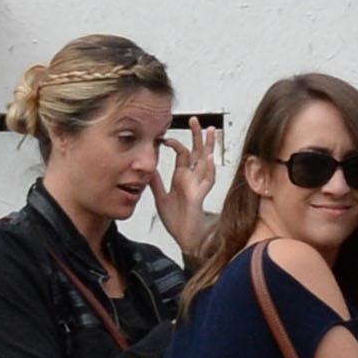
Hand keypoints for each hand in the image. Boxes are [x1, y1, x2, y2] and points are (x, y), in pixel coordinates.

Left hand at [150, 115, 219, 251]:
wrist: (183, 237)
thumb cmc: (175, 220)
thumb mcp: (160, 196)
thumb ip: (155, 181)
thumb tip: (147, 167)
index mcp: (182, 178)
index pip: (184, 155)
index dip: (177, 143)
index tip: (166, 137)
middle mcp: (192, 179)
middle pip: (197, 153)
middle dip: (197, 136)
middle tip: (196, 120)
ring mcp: (197, 186)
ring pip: (205, 162)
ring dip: (208, 147)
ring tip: (210, 131)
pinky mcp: (198, 196)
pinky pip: (205, 181)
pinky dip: (207, 169)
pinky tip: (208, 157)